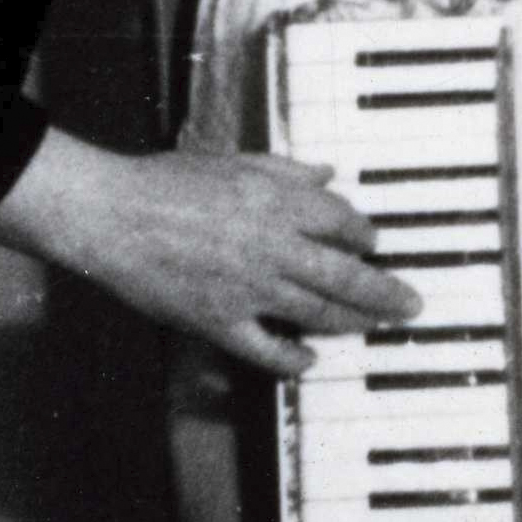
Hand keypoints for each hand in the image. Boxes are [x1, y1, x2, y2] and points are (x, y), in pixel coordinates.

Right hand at [0, 132, 417, 377]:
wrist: (111, 216)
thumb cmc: (164, 183)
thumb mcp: (231, 161)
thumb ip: (285, 170)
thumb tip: (327, 174)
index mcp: (276, 202)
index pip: (342, 223)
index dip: (365, 235)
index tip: (374, 244)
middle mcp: (272, 247)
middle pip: (346, 276)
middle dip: (385, 292)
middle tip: (410, 304)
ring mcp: (249, 289)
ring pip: (318, 313)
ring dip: (354, 322)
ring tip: (374, 326)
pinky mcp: (220, 321)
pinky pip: (268, 350)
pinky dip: (293, 359)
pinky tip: (310, 360)